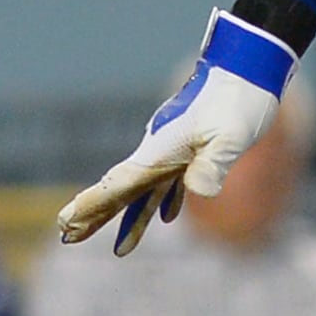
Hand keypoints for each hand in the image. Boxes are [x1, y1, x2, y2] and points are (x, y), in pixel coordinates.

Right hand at [56, 13, 293, 251]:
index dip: (94, 205)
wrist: (248, 66)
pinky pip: (171, 181)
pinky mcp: (194, 147)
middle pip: (121, 190)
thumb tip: (196, 191)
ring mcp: (175, 149)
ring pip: (145, 190)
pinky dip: (164, 200)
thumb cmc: (240, 100)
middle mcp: (161, 150)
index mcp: (162, 149)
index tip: (67, 221)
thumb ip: (213, 163)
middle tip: (67, 236)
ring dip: (130, 218)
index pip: (120, 183)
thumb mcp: (231, 136)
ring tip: (120, 250)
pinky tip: (167, 217)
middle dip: (96, 214)